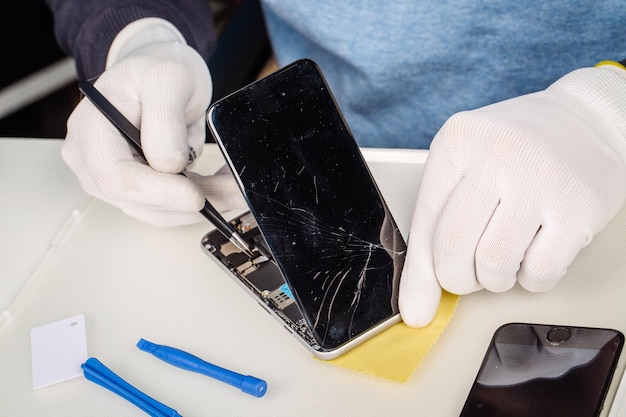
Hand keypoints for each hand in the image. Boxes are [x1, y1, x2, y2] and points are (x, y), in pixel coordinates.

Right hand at [63, 18, 245, 225]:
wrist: (159, 73)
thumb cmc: (157, 68)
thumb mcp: (167, 78)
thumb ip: (165, 120)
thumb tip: (169, 165)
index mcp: (91, 130)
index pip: (116, 177)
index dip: (158, 193)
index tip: (196, 196)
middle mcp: (91, 160)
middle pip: (136, 201)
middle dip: (187, 203)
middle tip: (232, 192)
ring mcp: (111, 178)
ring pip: (157, 211)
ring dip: (200, 206)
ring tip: (233, 188)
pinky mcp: (135, 189)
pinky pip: (166, 208)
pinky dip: (197, 203)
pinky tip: (221, 190)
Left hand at [399, 64, 625, 326]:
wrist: (584, 121)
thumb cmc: (514, 150)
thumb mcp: (464, 166)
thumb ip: (434, 227)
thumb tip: (416, 307)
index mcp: (458, 141)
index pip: (423, 222)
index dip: (420, 272)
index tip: (418, 305)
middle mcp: (498, 155)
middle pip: (454, 248)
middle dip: (458, 277)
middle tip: (469, 272)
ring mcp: (541, 180)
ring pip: (494, 265)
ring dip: (495, 279)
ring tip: (503, 260)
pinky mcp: (580, 207)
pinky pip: (540, 273)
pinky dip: (532, 279)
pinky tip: (534, 255)